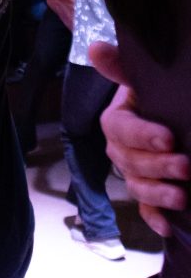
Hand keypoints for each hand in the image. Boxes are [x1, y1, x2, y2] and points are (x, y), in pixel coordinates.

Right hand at [90, 41, 189, 235]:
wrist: (173, 114)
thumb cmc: (159, 95)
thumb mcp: (144, 79)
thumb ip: (122, 68)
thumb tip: (96, 48)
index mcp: (116, 121)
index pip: (121, 130)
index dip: (142, 136)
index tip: (169, 138)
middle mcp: (120, 150)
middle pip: (128, 163)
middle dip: (157, 167)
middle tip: (186, 166)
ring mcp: (134, 173)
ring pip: (136, 188)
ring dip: (157, 195)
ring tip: (183, 196)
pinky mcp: (149, 193)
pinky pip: (145, 210)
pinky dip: (155, 220)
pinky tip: (168, 228)